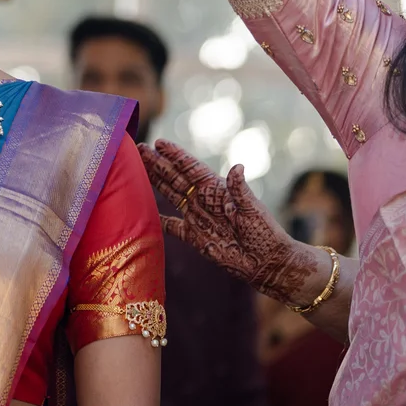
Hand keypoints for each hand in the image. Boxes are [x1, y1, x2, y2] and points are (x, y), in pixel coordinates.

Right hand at [141, 140, 322, 305]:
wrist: (266, 262)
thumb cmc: (264, 234)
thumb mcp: (253, 210)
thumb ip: (240, 190)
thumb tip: (237, 167)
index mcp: (216, 190)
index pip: (191, 168)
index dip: (175, 155)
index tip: (159, 143)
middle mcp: (204, 200)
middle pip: (175, 178)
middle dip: (157, 163)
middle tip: (139, 148)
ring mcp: (197, 218)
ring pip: (171, 195)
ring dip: (155, 181)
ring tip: (138, 168)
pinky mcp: (195, 237)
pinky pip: (172, 226)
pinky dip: (159, 220)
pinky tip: (146, 212)